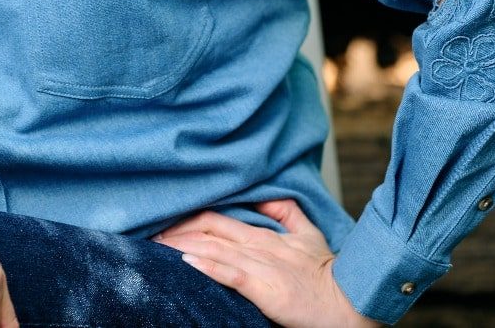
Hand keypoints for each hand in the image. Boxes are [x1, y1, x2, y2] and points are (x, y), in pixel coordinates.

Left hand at [153, 199, 381, 327]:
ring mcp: (261, 266)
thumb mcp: (307, 232)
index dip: (187, 218)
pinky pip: (232, 274)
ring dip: (181, 246)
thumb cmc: (326, 272)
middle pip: (208, 231)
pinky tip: (187, 261)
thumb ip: (284, 211)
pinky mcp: (266, 288)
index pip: (216, 219)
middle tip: (146, 232)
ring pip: (214, 249)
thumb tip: (263, 193)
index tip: (162, 220)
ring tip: (154, 245)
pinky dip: (209, 265)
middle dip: (174, 230)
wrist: (348, 301)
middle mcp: (258, 247)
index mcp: (263, 236)